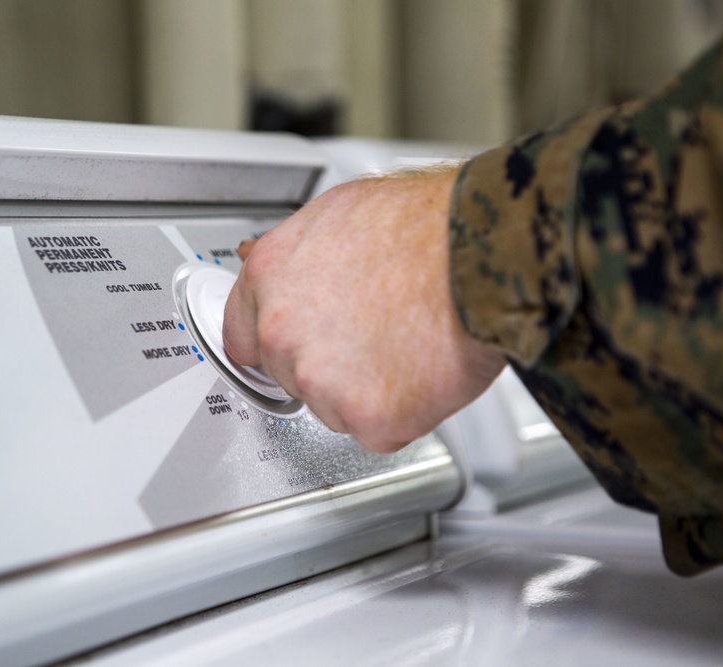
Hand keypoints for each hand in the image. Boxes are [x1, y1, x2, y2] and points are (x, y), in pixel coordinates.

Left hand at [223, 167, 505, 452]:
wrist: (481, 249)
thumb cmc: (426, 224)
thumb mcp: (340, 212)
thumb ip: (298, 257)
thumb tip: (286, 270)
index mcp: (268, 277)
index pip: (241, 335)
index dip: (277, 342)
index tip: (294, 348)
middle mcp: (281, 332)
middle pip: (291, 375)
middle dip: (328, 365)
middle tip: (374, 336)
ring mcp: (320, 379)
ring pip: (333, 406)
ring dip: (365, 390)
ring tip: (406, 342)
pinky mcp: (367, 417)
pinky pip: (378, 431)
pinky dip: (403, 412)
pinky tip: (422, 369)